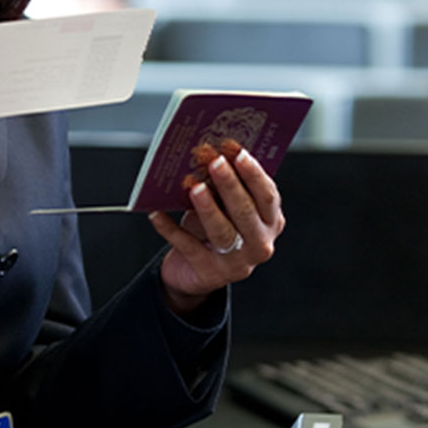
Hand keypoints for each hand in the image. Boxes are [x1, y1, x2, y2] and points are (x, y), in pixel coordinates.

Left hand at [149, 145, 284, 314]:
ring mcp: (237, 263)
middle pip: (246, 212)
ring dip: (208, 208)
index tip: (238, 153)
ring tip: (195, 188)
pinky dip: (171, 229)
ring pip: (223, 232)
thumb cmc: (213, 231)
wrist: (194, 272)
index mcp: (270, 222)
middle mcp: (260, 244)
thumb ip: (222, 191)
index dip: (254, 174)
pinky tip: (157, 214)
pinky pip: (189, 248)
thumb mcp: (224, 210)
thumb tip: (206, 162)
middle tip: (215, 163)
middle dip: (230, 186)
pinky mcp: (210, 274)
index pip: (267, 196)